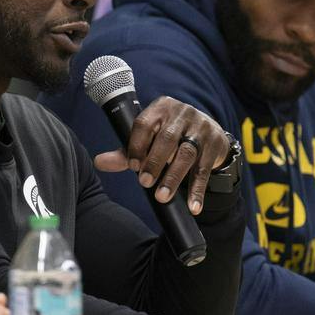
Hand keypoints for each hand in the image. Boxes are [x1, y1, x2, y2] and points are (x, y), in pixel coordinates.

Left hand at [91, 96, 231, 214]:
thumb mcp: (149, 139)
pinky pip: (205, 169)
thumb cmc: (170, 137)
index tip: (132, 166)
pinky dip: (198, 189)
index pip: (145, 123)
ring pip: (187, 153)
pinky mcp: (215, 143)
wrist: (208, 132)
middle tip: (144, 184)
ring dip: (174, 177)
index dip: (136, 144)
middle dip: (155, 162)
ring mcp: (201, 127)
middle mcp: (182, 113)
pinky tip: (193, 207)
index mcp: (161, 108)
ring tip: (162, 197)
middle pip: (168, 138)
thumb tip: (99, 163)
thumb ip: (126, 152)